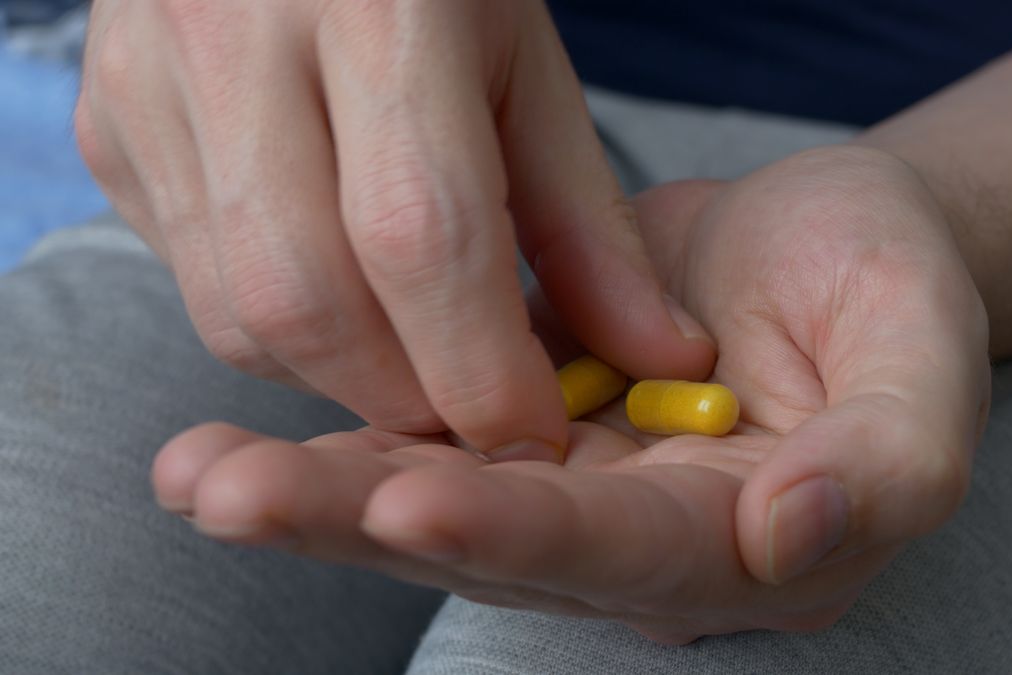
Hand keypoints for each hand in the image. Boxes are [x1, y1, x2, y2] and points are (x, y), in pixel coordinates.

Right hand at [76, 0, 713, 455]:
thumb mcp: (527, 72)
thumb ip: (589, 225)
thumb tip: (660, 362)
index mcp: (380, 4)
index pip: (420, 235)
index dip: (480, 366)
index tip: (532, 434)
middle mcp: (236, 38)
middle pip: (307, 299)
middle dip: (402, 398)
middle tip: (468, 410)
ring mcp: (148, 84)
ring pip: (237, 315)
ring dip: (340, 376)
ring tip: (408, 347)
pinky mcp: (105, 128)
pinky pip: (193, 284)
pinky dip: (277, 328)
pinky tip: (332, 282)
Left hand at [152, 146, 990, 641]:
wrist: (831, 241)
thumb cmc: (891, 288)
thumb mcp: (925, 359)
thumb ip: (892, 461)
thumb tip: (788, 535)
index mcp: (743, 544)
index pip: (624, 555)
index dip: (520, 531)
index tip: (409, 501)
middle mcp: (641, 541)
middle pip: (496, 545)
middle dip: (363, 523)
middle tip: (230, 496)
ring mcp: (577, 485)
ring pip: (438, 497)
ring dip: (316, 490)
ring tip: (197, 473)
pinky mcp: (527, 424)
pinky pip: (426, 434)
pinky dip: (336, 432)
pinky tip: (234, 428)